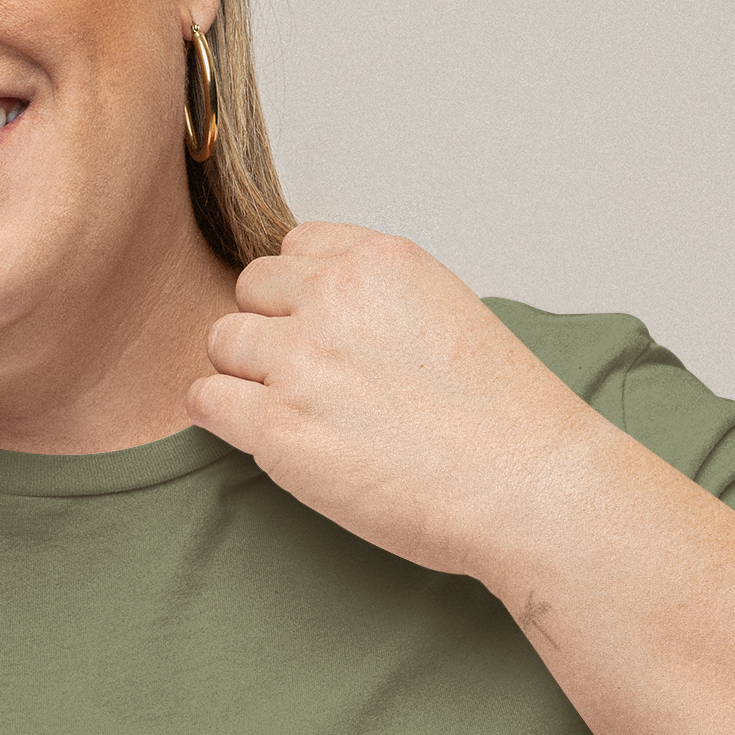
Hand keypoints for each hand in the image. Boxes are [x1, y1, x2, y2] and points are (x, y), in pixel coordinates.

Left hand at [186, 223, 601, 581]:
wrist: (528, 486)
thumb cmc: (507, 422)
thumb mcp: (452, 316)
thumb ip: (384, 303)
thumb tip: (335, 320)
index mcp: (383, 263)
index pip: (297, 248)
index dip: (302, 295)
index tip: (321, 332)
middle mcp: (335, 298)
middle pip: (250, 290)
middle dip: (268, 331)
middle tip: (304, 381)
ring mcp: (301, 361)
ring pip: (221, 342)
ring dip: (242, 375)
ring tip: (287, 413)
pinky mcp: (277, 427)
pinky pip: (206, 400)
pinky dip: (220, 417)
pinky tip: (258, 437)